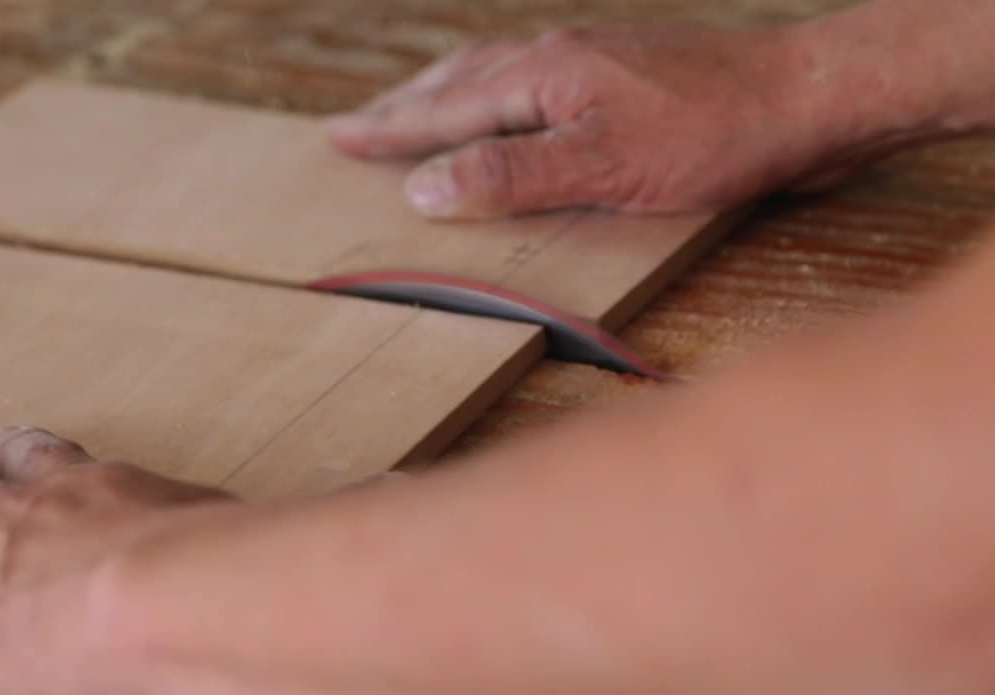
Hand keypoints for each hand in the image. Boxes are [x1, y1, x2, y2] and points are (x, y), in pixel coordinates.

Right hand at [327, 22, 947, 218]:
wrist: (808, 97)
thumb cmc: (713, 134)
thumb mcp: (603, 165)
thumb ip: (512, 175)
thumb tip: (425, 185)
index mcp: (544, 74)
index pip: (445, 107)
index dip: (390, 129)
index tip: (339, 137)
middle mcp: (560, 56)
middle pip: (459, 79)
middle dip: (403, 106)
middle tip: (354, 126)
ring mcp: (593, 60)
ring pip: (495, 74)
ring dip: (444, 96)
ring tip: (414, 111)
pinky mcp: (624, 77)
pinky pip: (533, 83)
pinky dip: (495, 99)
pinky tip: (510, 115)